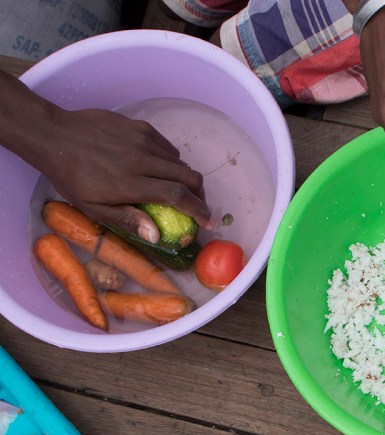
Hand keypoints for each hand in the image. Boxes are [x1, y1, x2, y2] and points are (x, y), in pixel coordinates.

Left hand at [37, 108, 210, 242]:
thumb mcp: (92, 207)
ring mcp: (143, 140)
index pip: (178, 196)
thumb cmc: (71, 177)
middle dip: (200, 194)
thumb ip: (127, 219)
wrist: (54, 136)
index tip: (208, 221)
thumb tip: (155, 236)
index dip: (199, 210)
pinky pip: (167, 147)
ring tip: (176, 188)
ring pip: (180, 162)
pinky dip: (171, 160)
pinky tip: (159, 168)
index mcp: (132, 183)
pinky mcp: (140, 127)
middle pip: (189, 177)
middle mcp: (143, 160)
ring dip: (184, 179)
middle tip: (196, 205)